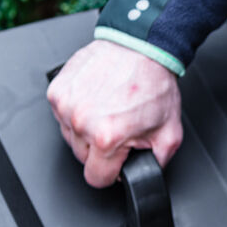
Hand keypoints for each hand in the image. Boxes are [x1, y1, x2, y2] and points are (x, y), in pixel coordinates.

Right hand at [47, 39, 182, 187]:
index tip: (117, 161)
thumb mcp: (169, 134)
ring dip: (87, 130)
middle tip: (118, 128)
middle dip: (100, 150)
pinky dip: (77, 111)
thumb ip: (156, 163)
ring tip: (108, 111)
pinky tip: (96, 100)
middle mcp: (82, 122)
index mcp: (107, 138)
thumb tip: (144, 175)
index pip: (96, 178)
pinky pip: (62, 116)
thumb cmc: (153, 84)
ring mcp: (66, 106)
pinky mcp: (57, 91)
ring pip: (71, 138)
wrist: (141, 48)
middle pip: (82, 158)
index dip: (111, 173)